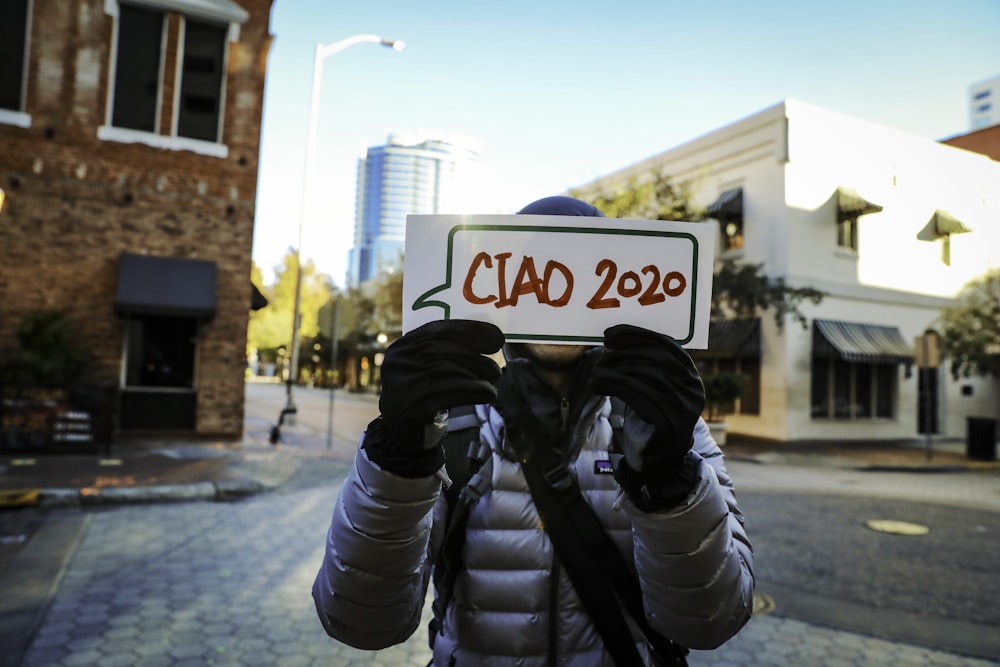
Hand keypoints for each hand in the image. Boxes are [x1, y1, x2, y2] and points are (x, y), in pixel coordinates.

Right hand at [369, 320, 503, 476]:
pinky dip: (474, 390)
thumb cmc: (425, 396)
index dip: (470, 331)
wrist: (403, 435)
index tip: (497, 338)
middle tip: (496, 368)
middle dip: (476, 357)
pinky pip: (450, 391)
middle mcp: (397, 362)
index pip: (438, 329)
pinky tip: (489, 393)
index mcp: (402, 347)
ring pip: (448, 369)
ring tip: (494, 379)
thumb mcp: (428, 369)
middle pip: (443, 349)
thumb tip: (491, 337)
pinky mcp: (412, 405)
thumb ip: (448, 350)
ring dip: (477, 374)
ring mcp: (402, 383)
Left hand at [590, 325, 705, 508]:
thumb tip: (611, 337)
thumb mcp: (647, 385)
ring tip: (595, 372)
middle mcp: (694, 388)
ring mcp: (686, 407)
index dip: (638, 335)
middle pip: (659, 359)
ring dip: (618, 370)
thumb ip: (640, 364)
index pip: (667, 345)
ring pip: (651, 375)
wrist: (658, 458)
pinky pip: (644, 396)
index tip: (609, 334)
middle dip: (625, 353)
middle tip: (600, 356)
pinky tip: (598, 385)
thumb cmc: (648, 416)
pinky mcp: (672, 423)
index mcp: (690, 374)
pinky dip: (617, 386)